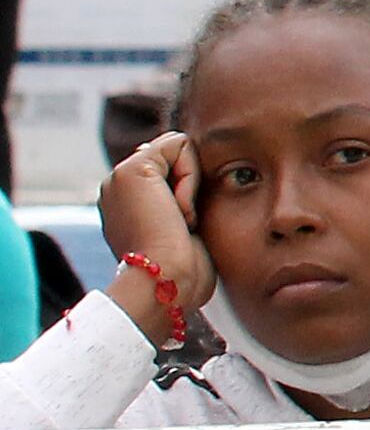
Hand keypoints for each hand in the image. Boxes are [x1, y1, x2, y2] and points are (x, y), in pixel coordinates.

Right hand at [96, 132, 202, 343]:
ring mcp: (119, 177)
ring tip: (178, 220)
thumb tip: (187, 180)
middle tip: (180, 223)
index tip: (181, 227)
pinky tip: (179, 211)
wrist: (165, 284)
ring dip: (190, 185)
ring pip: (178, 148)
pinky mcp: (132, 170)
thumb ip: (179, 202)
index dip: (190, 188)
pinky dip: (190, 177)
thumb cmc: (183, 269)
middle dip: (190, 184)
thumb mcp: (183, 230)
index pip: (171, 167)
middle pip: (176, 154)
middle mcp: (117, 187)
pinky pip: (180, 145)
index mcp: (126, 203)